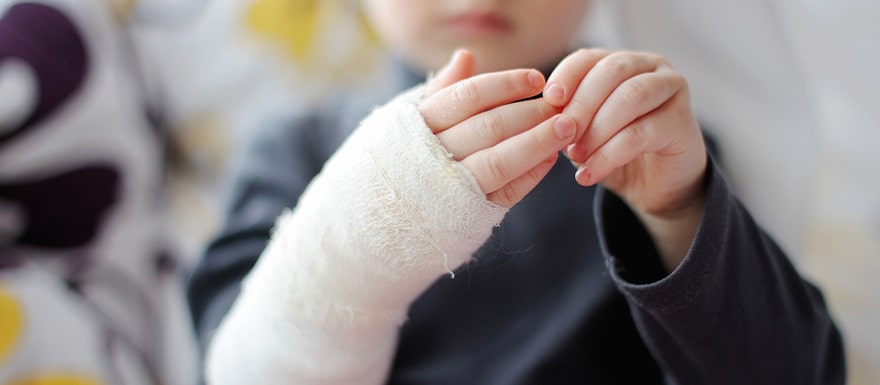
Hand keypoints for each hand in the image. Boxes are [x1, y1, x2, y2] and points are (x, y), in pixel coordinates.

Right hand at [418, 50, 575, 206]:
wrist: (380, 215)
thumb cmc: (403, 157)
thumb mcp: (410, 119)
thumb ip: (443, 90)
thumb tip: (467, 55)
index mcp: (421, 124)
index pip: (470, 96)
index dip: (506, 85)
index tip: (537, 79)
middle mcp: (434, 155)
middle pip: (490, 127)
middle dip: (530, 113)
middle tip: (561, 104)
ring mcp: (450, 188)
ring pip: (500, 162)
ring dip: (538, 143)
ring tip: (567, 129)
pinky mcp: (467, 214)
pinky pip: (505, 194)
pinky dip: (531, 175)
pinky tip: (550, 159)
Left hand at [544, 49, 707, 268]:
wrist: (656, 186)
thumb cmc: (615, 152)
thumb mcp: (583, 131)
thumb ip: (567, 117)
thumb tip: (540, 114)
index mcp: (621, 62)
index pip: (589, 58)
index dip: (566, 77)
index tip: (549, 102)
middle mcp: (650, 67)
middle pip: (611, 72)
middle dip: (581, 104)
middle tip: (560, 135)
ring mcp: (671, 90)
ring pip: (630, 98)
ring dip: (596, 129)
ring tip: (576, 156)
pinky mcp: (682, 122)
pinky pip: (641, 133)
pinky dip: (609, 155)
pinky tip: (589, 174)